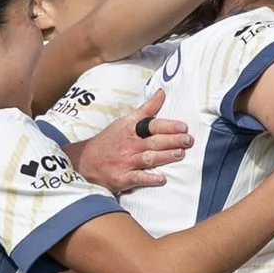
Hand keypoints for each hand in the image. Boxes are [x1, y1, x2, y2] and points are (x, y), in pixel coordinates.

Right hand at [72, 89, 191, 192]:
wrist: (85, 161)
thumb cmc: (110, 140)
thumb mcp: (125, 121)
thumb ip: (146, 109)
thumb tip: (162, 93)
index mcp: (130, 129)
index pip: (151, 125)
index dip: (168, 126)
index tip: (183, 126)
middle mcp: (129, 145)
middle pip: (153, 141)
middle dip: (172, 140)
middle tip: (188, 140)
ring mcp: (126, 162)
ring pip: (148, 158)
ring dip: (165, 156)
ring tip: (180, 154)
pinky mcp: (122, 178)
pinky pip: (138, 178)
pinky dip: (150, 179)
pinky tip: (162, 179)